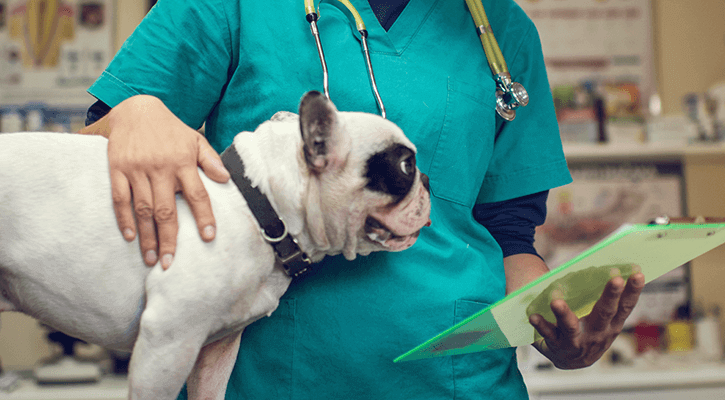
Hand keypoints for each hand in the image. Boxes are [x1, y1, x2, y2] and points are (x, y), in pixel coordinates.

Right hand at [78, 95, 229, 268]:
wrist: (135, 108)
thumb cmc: (170, 129)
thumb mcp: (195, 139)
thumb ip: (210, 160)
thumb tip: (227, 179)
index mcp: (182, 162)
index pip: (197, 194)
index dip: (204, 216)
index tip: (209, 236)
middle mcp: (160, 168)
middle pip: (166, 210)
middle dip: (168, 239)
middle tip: (169, 262)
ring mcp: (137, 169)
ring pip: (143, 208)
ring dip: (147, 236)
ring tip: (150, 258)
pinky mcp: (117, 169)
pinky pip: (120, 198)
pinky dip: (124, 218)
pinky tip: (130, 236)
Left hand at [529, 272, 644, 368]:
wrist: (570, 359)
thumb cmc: (587, 330)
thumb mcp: (601, 318)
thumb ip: (605, 297)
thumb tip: (612, 266)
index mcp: (611, 324)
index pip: (625, 306)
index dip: (633, 291)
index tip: (637, 273)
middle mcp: (598, 334)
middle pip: (605, 313)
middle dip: (611, 295)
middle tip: (615, 279)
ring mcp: (577, 342)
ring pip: (571, 327)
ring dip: (564, 314)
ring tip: (556, 302)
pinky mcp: (557, 346)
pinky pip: (547, 334)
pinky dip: (541, 325)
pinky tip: (534, 316)